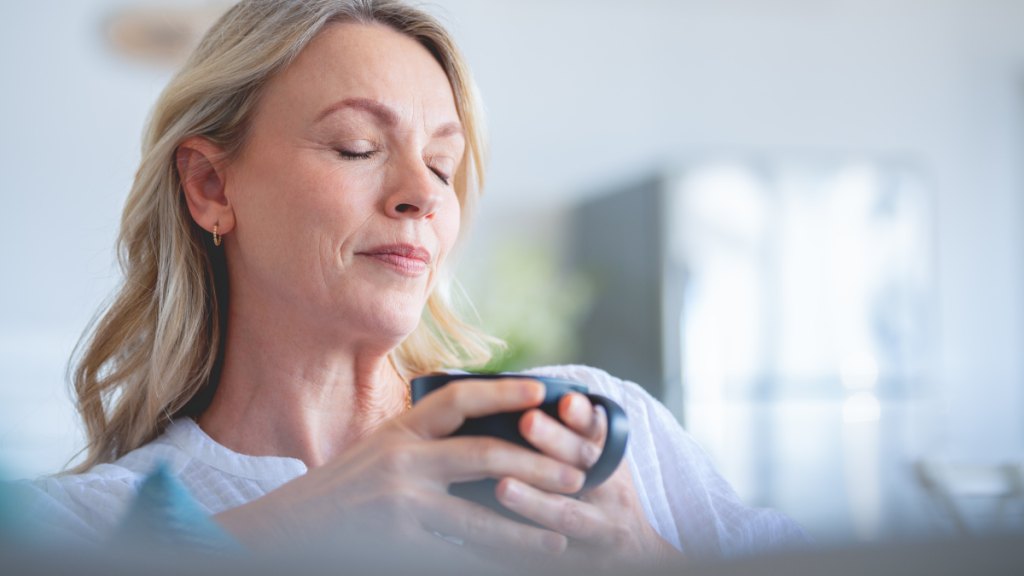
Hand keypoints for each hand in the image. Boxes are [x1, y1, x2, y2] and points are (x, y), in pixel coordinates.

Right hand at [214, 378, 583, 556]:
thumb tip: (484, 437)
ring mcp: (398, 505)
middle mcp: (400, 461)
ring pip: (478, 517)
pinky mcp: (396, 544)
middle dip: (535, 466)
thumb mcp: (380, 453)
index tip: (541, 391)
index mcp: (400, 432)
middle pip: (483, 456)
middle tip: (574, 475)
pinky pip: (455, 556)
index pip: (457, 399)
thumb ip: (424, 443)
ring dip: (525, 528)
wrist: (287, 529)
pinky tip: (514, 566)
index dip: (502, 391)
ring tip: (560, 534)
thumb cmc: (342, 491)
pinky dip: (488, 562)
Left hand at [495, 392, 683, 567]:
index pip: (598, 431)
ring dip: (535, 501)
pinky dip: (517, 546)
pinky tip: (486, 538)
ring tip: (504, 487)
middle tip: (527, 421)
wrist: (637, 554)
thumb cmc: (606, 493)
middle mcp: (609, 490)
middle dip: (556, 443)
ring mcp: (598, 528)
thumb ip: (576, 431)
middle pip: (583, 465)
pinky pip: (546, 555)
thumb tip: (524, 390)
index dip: (582, 415)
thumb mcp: (603, 460)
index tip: (565, 399)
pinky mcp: (578, 562)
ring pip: (567, 515)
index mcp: (609, 459)